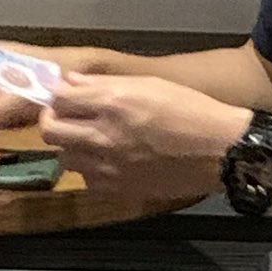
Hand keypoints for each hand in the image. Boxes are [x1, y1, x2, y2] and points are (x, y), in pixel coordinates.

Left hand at [41, 75, 246, 195]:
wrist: (221, 152)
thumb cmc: (193, 112)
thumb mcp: (149, 84)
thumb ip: (103, 83)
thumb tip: (72, 82)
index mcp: (113, 102)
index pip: (58, 98)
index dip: (58, 95)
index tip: (65, 96)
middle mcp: (104, 135)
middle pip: (50, 131)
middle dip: (54, 121)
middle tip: (69, 117)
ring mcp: (110, 166)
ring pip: (65, 158)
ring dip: (72, 146)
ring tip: (92, 139)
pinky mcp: (119, 188)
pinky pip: (86, 179)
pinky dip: (91, 169)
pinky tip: (110, 160)